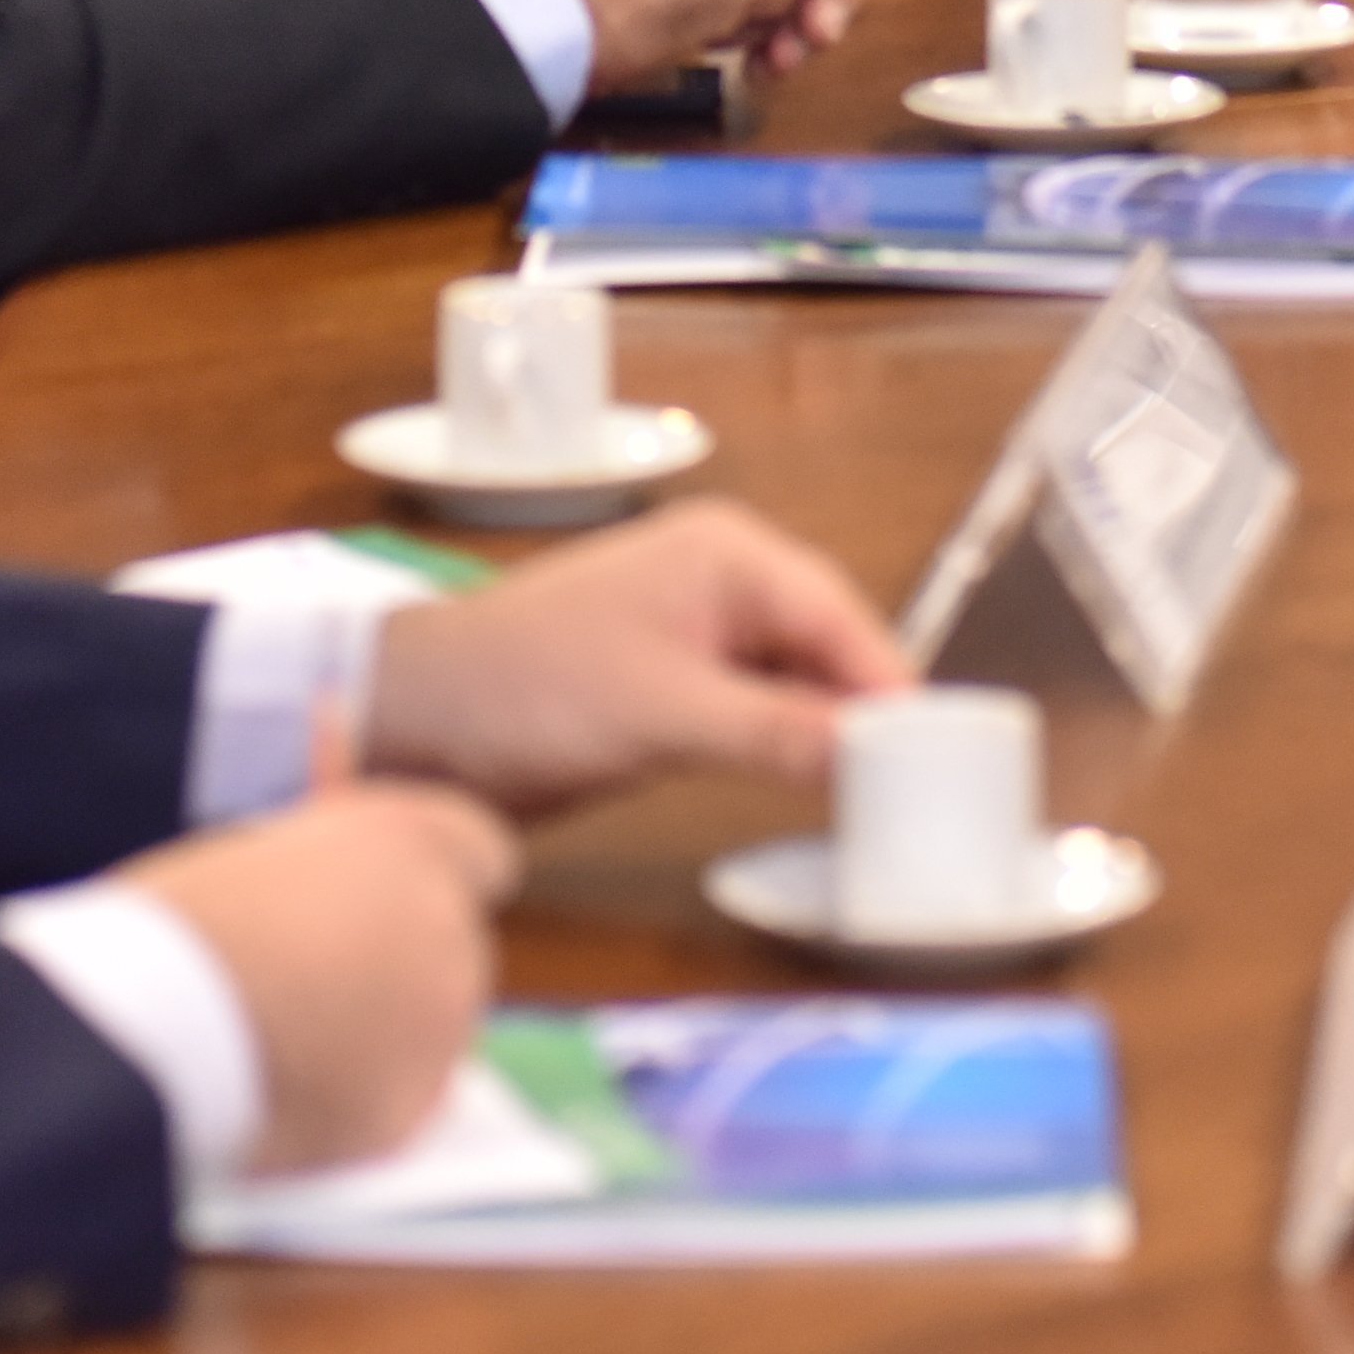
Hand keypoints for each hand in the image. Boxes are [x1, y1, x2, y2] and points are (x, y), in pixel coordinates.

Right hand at [113, 778, 513, 1172]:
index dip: (436, 885)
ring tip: (276, 1047)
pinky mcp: (410, 1106)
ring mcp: (440, 1021)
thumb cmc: (174, 924)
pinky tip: (282, 1100)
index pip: (482, 856)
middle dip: (399, 970)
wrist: (151, 1024)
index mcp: (413, 839)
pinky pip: (398, 1105)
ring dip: (379, 1040)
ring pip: (430, 1032)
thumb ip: (326, 860)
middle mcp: (448, 923)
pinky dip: (356, 1108)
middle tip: (309, 990)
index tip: (390, 910)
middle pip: (453, 951)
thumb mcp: (259, 851)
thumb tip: (334, 810)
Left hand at [358, 494, 914, 822]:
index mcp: (727, 555)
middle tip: (919, 785)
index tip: (939, 752)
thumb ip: (773, 732)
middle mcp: (721, 581)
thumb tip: (869, 756)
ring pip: (795, 682)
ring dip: (826, 733)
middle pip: (828, 646)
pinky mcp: (670, 685)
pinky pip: (755, 710)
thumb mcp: (661, 715)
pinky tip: (808, 790)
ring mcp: (694, 634)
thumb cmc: (528, 689)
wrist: (413, 721)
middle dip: (866, 710)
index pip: (839, 617)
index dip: (889, 685)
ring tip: (878, 797)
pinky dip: (783, 746)